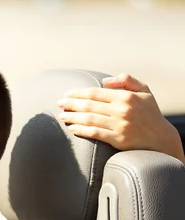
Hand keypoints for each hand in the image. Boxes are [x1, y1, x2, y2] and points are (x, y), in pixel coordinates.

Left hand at [57, 73, 184, 164]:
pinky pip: (95, 133)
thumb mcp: (144, 90)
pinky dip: (81, 130)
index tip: (66, 94)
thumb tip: (104, 80)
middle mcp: (121, 110)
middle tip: (59, 103)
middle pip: (89, 105)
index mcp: (126, 97)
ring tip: (61, 115)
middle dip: (71, 104)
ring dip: (72, 117)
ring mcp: (119, 125)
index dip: (78, 93)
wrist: (160, 138)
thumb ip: (127, 80)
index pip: (96, 93)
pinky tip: (71, 128)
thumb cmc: (149, 112)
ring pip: (89, 119)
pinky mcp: (118, 139)